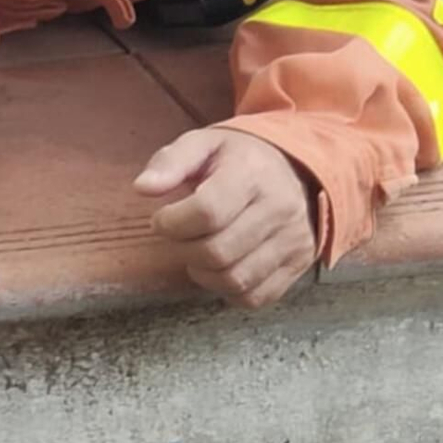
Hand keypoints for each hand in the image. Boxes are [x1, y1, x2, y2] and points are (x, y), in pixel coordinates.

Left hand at [135, 127, 319, 307]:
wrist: (296, 168)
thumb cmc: (239, 159)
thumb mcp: (203, 144)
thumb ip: (170, 162)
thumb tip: (143, 187)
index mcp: (252, 173)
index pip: (207, 212)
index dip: (172, 223)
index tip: (162, 220)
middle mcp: (280, 207)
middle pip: (217, 252)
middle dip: (184, 250)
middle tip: (179, 237)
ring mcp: (293, 239)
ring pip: (234, 280)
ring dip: (203, 274)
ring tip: (198, 252)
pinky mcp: (299, 263)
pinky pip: (254, 297)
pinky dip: (228, 290)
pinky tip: (221, 268)